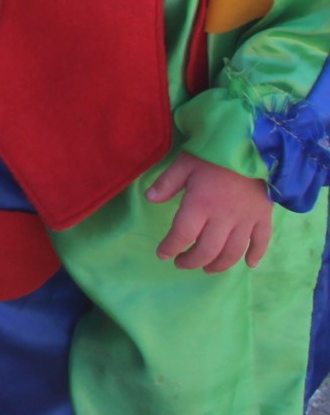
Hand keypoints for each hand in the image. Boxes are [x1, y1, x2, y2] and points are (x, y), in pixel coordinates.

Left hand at [148, 150, 274, 271]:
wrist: (254, 146)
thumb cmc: (214, 153)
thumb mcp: (184, 163)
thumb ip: (167, 183)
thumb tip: (150, 199)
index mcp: (200, 205)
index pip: (182, 235)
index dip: (170, 248)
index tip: (162, 254)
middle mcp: (223, 218)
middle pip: (207, 250)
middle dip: (192, 261)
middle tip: (181, 263)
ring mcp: (246, 220)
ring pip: (233, 252)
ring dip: (220, 265)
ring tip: (207, 269)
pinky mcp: (264, 217)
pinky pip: (262, 242)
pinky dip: (256, 255)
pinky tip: (249, 265)